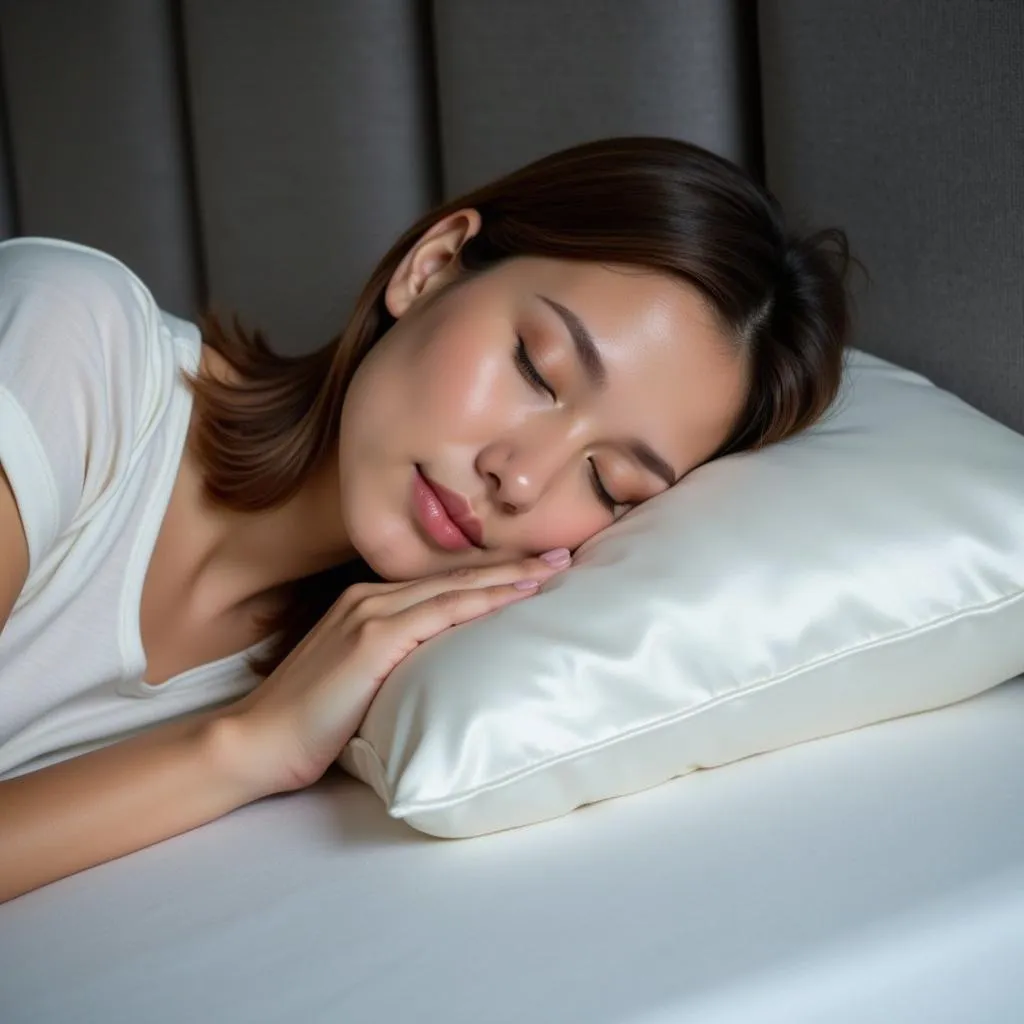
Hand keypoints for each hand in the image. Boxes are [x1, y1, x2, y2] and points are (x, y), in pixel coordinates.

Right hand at [226, 550, 571, 796]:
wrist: (258, 741)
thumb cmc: (307, 722)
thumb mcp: (358, 681)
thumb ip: (395, 662)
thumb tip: (439, 669)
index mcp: (366, 604)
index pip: (442, 582)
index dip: (490, 573)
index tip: (533, 568)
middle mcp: (370, 598)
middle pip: (456, 575)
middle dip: (512, 564)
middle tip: (562, 553)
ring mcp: (370, 614)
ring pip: (456, 585)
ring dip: (510, 575)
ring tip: (554, 568)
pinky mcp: (374, 638)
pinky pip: (443, 611)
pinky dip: (485, 599)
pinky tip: (519, 595)